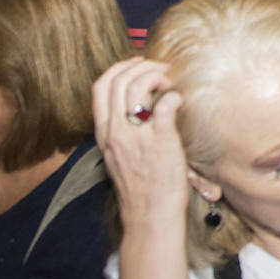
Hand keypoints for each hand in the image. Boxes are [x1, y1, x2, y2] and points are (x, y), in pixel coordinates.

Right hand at [92, 58, 190, 225]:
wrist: (149, 215)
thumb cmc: (140, 185)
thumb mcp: (118, 154)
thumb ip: (123, 128)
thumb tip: (140, 102)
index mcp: (104, 133)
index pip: (100, 87)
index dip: (119, 68)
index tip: (139, 64)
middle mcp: (115, 132)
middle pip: (118, 80)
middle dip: (141, 66)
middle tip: (162, 71)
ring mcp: (136, 136)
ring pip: (136, 87)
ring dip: (156, 77)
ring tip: (170, 84)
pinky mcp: (160, 141)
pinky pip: (164, 105)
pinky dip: (174, 96)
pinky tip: (180, 102)